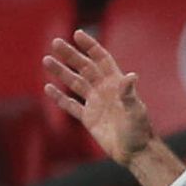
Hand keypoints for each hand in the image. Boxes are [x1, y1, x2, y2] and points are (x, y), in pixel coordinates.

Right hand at [44, 31, 183, 185]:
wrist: (134, 151)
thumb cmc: (139, 130)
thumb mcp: (136, 111)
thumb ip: (130, 94)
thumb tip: (131, 76)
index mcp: (116, 83)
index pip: (101, 59)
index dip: (90, 46)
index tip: (78, 34)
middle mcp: (104, 89)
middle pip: (84, 67)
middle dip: (70, 55)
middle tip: (55, 42)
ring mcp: (95, 103)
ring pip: (74, 83)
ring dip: (61, 72)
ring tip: (46, 60)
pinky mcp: (88, 118)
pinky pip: (71, 105)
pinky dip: (59, 98)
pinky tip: (48, 88)